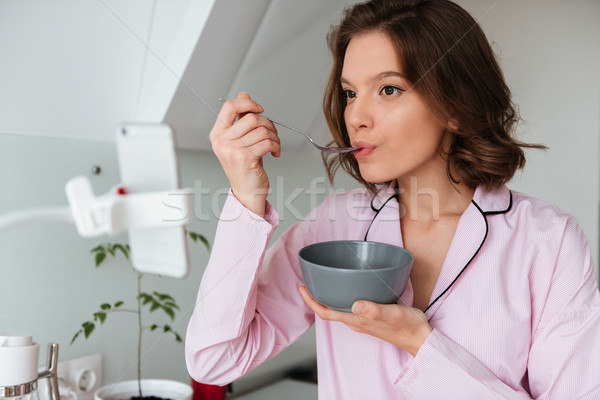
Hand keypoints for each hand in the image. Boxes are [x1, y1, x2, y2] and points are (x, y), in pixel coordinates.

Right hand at [210, 92, 280, 216]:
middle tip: (272, 134)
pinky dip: (276, 146)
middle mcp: (222, 141)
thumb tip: (244, 95)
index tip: (259, 109)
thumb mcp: (240, 140)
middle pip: (251, 117)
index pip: (229, 106)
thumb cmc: (245, 167)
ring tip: (274, 145)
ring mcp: (232, 150)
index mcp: (217, 134)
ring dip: (274, 137)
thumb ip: (240, 118)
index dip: (247, 103)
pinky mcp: (245, 158)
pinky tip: (275, 152)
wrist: (247, 192)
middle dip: (268, 124)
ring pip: (262, 130)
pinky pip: (267, 142)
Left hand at [298, 286, 431, 356]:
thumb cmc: (408, 327)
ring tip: (323, 281)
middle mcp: (356, 321)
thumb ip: (374, 311)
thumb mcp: (393, 315)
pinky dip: (342, 297)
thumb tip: (356, 304)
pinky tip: (349, 287)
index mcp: (356, 320)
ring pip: (338, 309)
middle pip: (328, 310)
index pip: (325, 313)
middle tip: (309, 280)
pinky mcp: (371, 318)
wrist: (421, 338)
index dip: (311, 301)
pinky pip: (350, 307)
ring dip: (327, 297)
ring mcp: (363, 320)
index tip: (302, 287)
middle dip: (315, 297)